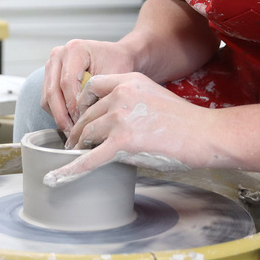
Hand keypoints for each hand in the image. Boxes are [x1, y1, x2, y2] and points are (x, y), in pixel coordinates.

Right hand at [41, 39, 137, 131]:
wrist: (115, 56)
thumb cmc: (117, 63)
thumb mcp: (112, 76)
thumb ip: (98, 94)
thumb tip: (85, 118)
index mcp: (74, 49)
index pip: (67, 82)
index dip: (73, 105)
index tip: (83, 121)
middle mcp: (59, 55)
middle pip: (52, 91)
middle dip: (63, 115)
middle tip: (74, 132)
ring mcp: (51, 65)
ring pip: (46, 97)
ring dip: (58, 116)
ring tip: (73, 130)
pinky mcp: (49, 76)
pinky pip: (47, 99)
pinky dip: (57, 112)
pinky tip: (71, 121)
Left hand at [43, 72, 214, 186]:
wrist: (204, 134)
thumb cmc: (184, 121)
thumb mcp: (154, 96)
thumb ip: (130, 101)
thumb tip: (111, 118)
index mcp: (129, 81)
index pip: (92, 85)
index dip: (83, 101)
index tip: (81, 114)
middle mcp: (121, 95)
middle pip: (87, 113)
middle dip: (78, 129)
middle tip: (73, 141)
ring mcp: (120, 118)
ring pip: (86, 134)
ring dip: (78, 146)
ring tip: (73, 155)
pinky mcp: (122, 142)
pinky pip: (89, 159)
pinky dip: (69, 170)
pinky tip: (55, 178)